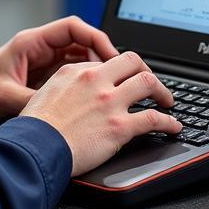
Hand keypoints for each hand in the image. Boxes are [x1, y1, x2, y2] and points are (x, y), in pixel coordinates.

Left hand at [0, 16, 119, 121]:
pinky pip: (73, 72)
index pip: (72, 28)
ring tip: (111, 85)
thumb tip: (56, 112)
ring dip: (96, 68)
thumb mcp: (5, 97)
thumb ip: (32, 102)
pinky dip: (87, 80)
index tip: (110, 54)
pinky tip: (95, 93)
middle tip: (117, 73)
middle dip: (102, 54)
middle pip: (82, 41)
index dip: (95, 37)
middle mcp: (42, 48)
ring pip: (80, 57)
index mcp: (32, 42)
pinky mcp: (46, 76)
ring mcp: (45, 61)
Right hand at [20, 51, 181, 175]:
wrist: (35, 147)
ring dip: (163, 92)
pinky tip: (173, 127)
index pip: (108, 61)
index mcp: (78, 71)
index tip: (127, 78)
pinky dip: (168, 122)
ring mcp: (110, 102)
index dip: (122, 69)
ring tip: (167, 102)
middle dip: (147, 71)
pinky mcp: (119, 127)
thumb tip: (80, 86)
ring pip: (148, 83)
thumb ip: (67, 83)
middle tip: (152, 84)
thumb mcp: (47, 91)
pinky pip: (153, 119)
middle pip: (133, 62)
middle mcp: (96, 81)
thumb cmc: (36, 127)